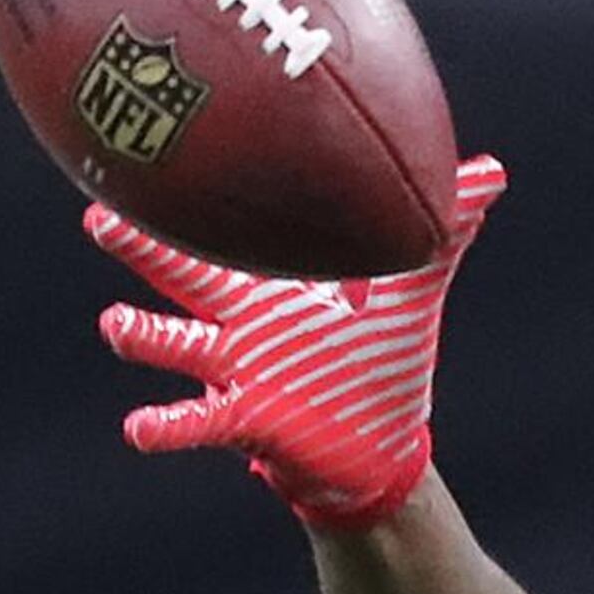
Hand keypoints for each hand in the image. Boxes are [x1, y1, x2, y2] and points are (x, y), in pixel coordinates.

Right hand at [86, 159, 504, 528]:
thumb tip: (493, 173)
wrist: (381, 441)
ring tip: (114, 324)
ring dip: (145, 337)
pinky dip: (167, 427)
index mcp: (269, 283)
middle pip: (181, 274)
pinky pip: (198, 421)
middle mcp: (238, 321)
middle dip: (142, 247)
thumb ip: (442, 234)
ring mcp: (235, 370)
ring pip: (178, 345)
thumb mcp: (411, 290)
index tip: (161, 152)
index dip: (198, 197)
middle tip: (100, 211)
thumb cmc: (380, 358)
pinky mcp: (246, 421)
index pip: (226, 230)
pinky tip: (137, 430)